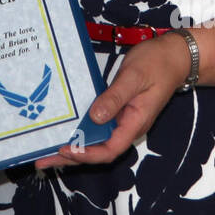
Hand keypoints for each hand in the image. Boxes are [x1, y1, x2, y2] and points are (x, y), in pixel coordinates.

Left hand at [35, 32, 192, 169]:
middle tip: (42, 160)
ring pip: (95, 139)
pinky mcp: (116, 109)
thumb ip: (115, 98)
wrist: (172, 55)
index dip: (87, 154)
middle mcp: (127, 126)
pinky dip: (80, 129)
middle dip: (71, 157)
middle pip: (98, 150)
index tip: (65, 149)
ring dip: (73, 145)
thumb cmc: (157, 64)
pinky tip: (64, 128)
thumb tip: (95, 118)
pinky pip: (96, 125)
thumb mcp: (134, 78)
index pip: (110, 149)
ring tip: (45, 150)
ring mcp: (122, 119)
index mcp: (135, 123)